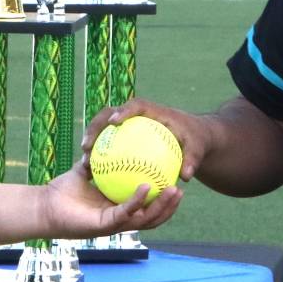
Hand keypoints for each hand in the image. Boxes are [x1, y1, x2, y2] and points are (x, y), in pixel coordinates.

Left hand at [39, 164, 183, 239]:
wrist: (45, 205)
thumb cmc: (62, 190)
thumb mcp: (85, 169)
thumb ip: (99, 158)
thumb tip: (111, 139)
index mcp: (119, 209)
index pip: (148, 207)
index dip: (164, 200)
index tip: (176, 182)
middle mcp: (119, 219)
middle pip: (154, 217)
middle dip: (171, 206)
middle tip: (183, 189)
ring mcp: (113, 225)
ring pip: (145, 219)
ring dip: (162, 206)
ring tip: (175, 190)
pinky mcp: (104, 225)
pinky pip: (125, 212)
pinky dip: (137, 200)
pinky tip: (147, 186)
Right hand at [80, 96, 208, 185]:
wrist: (191, 138)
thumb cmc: (195, 140)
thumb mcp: (198, 148)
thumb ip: (192, 159)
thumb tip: (186, 176)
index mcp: (153, 111)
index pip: (136, 105)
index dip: (123, 110)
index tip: (114, 122)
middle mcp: (136, 115)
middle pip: (109, 113)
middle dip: (95, 126)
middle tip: (88, 145)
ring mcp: (127, 125)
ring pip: (103, 128)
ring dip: (91, 141)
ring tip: (84, 160)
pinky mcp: (123, 135)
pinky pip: (108, 144)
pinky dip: (99, 155)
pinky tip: (91, 173)